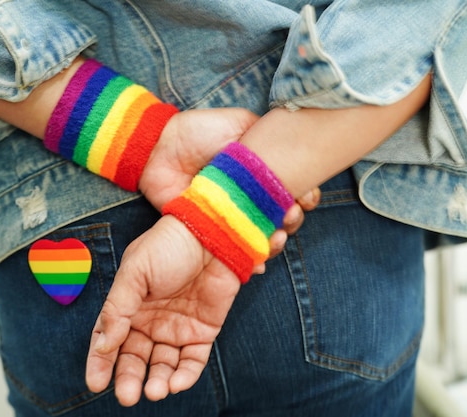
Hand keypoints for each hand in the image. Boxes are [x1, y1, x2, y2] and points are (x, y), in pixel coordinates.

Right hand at [85, 215, 240, 405]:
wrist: (212, 233)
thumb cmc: (169, 245)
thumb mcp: (135, 272)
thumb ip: (117, 308)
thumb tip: (104, 345)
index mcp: (129, 305)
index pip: (109, 340)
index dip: (100, 363)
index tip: (95, 384)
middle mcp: (151, 320)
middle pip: (135, 358)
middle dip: (128, 379)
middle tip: (127, 396)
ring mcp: (177, 328)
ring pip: (163, 365)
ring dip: (157, 381)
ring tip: (155, 391)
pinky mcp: (203, 331)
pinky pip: (192, 361)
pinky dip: (184, 376)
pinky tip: (176, 383)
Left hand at [140, 108, 320, 268]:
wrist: (160, 147)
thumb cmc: (199, 132)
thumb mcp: (239, 123)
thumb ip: (266, 135)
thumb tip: (293, 146)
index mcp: (261, 173)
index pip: (293, 189)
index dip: (306, 196)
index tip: (307, 197)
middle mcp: (251, 197)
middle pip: (285, 217)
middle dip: (293, 219)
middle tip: (290, 215)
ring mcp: (233, 217)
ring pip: (264, 237)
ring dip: (276, 242)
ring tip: (275, 237)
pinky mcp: (213, 232)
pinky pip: (236, 251)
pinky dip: (250, 261)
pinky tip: (259, 262)